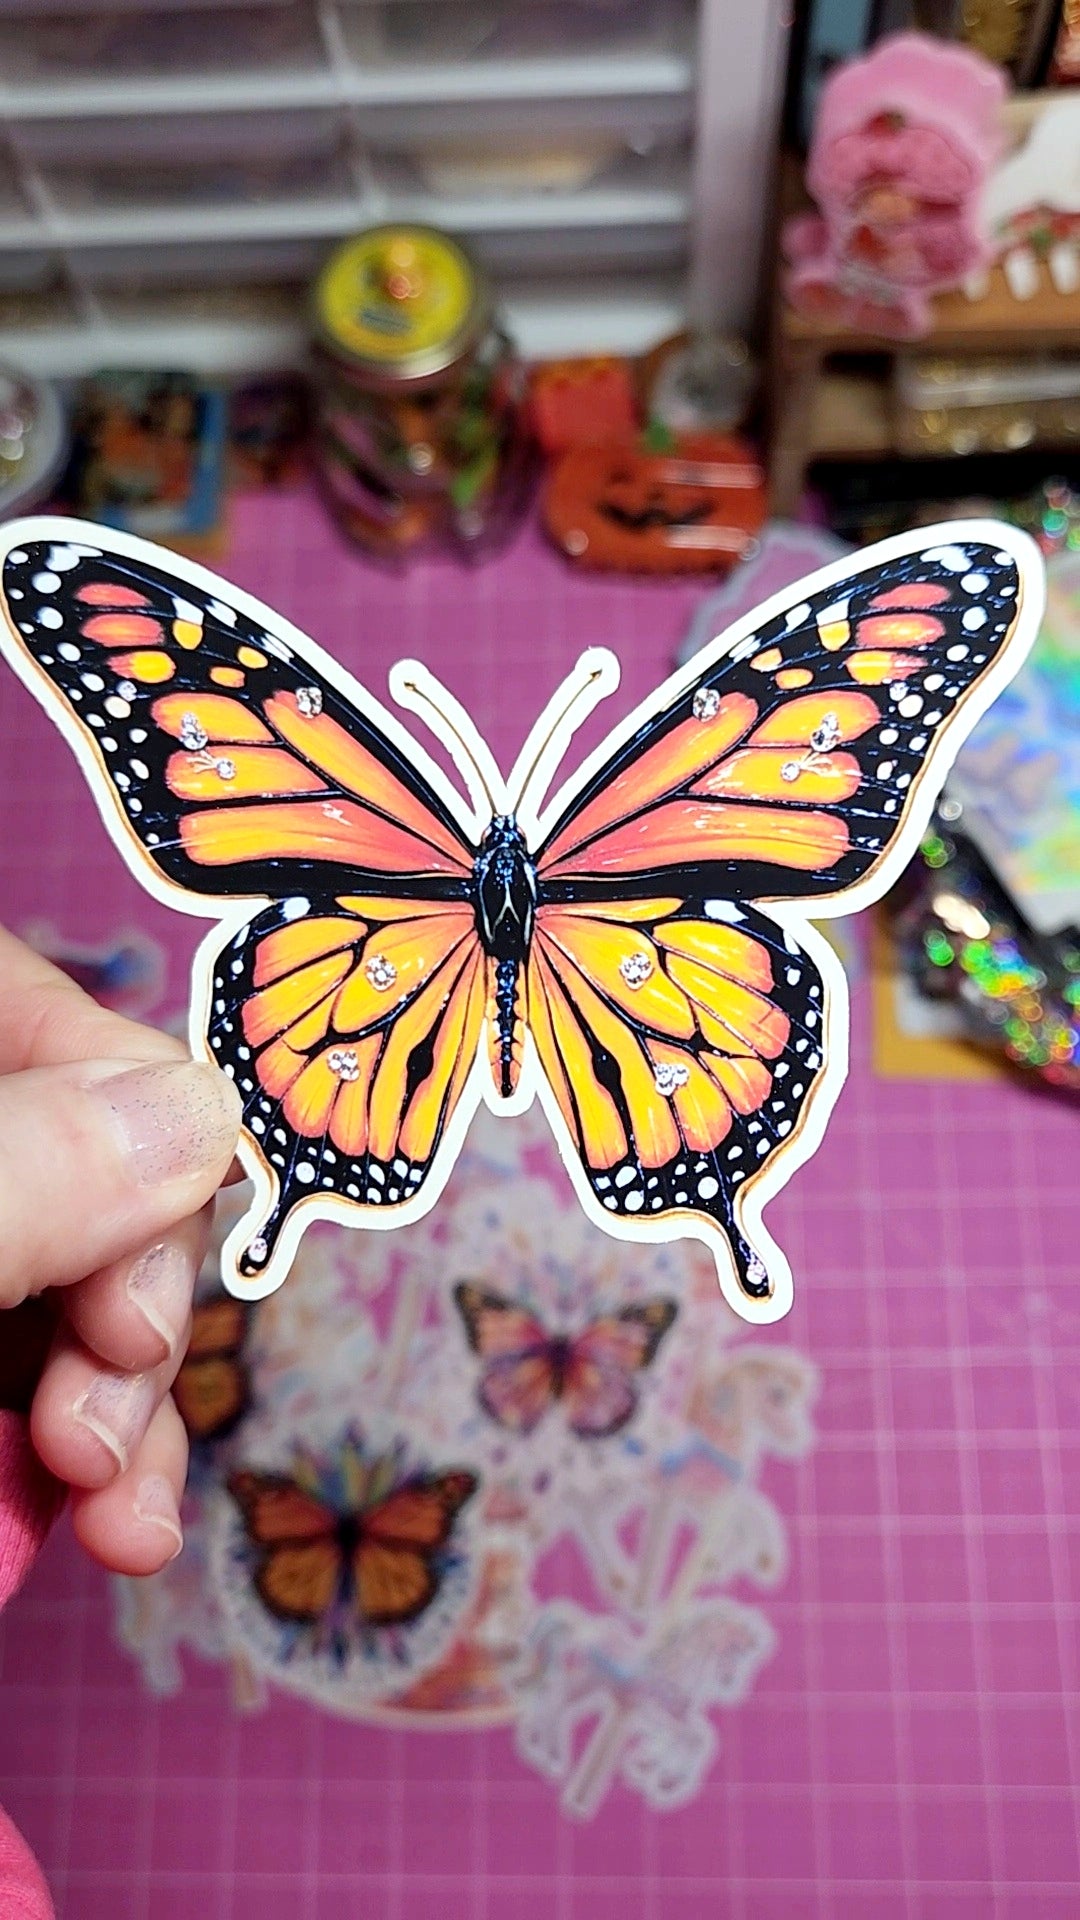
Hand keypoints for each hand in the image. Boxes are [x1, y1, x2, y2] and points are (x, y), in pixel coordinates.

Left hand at [0, 926, 240, 1573]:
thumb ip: (23, 1171)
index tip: (140, 1260)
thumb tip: (202, 1114)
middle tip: (106, 1420)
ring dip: (129, 1409)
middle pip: (84, 1167)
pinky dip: (80, 1456)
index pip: (39, 1017)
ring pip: (74, 1290)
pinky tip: (116, 1524)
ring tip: (123, 1519)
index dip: (126, 1117)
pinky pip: (35, 1377)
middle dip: (133, 1302)